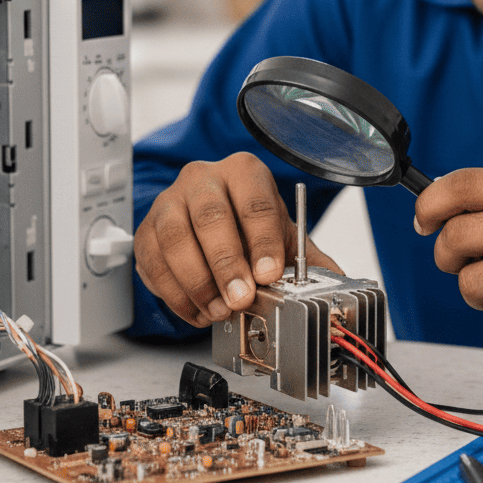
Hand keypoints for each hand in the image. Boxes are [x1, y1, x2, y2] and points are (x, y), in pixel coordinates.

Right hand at [133, 152, 341, 327]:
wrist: (211, 225)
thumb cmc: (248, 227)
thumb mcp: (282, 236)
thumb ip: (307, 260)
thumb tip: (336, 282)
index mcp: (244, 172)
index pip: (254, 202)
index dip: (262, 241)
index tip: (269, 274)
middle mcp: (204, 178)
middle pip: (211, 217)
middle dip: (226, 264)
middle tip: (240, 298)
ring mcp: (170, 201)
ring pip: (175, 237)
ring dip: (197, 281)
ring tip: (218, 310)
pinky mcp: (146, 229)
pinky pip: (152, 260)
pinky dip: (174, 292)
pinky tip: (197, 309)